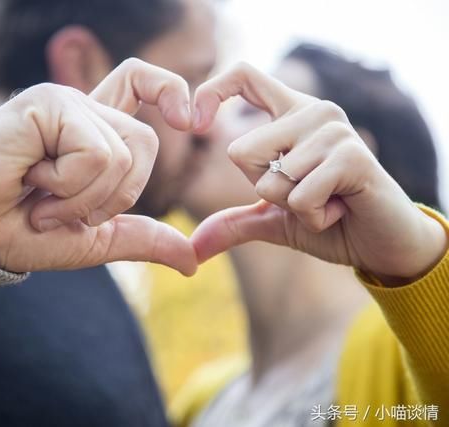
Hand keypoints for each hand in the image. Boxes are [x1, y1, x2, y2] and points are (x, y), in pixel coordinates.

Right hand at [0, 58, 197, 275]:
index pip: (144, 84)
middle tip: (64, 209)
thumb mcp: (93, 241)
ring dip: (82, 198)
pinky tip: (30, 181)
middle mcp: (83, 111)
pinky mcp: (46, 104)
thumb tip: (193, 261)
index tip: (190, 120)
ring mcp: (65, 103)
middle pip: (146, 142)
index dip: (172, 92)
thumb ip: (141, 240)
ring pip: (121, 154)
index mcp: (95, 133)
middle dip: (114, 197)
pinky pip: (94, 153)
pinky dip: (67, 186)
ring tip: (40, 199)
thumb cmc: (20, 231)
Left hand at [190, 62, 446, 283]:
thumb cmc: (329, 223)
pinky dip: (313, 217)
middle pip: (240, 151)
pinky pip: (300, 196)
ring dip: (293, 208)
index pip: (244, 76)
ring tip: (328, 201)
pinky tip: (341, 209)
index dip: (212, 92)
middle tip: (306, 194)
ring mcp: (334, 131)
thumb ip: (234, 223)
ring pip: (270, 180)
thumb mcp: (273, 220)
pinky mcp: (352, 156)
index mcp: (291, 115)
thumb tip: (194, 247)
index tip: (195, 125)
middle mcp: (313, 112)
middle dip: (265, 190)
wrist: (380, 246)